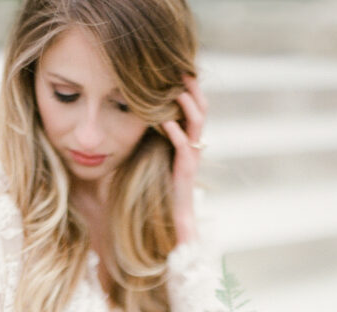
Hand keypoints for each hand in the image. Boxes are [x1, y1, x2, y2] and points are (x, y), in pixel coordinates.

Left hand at [162, 75, 207, 245]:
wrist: (171, 218)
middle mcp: (194, 145)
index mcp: (189, 139)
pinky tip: (163, 120)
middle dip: (193, 89)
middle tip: (182, 69)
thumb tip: (135, 115)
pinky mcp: (186, 170)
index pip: (195, 107)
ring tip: (175, 89)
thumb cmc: (160, 188)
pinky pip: (184, 146)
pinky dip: (174, 131)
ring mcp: (192, 157)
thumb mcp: (154, 155)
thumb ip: (152, 135)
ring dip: (186, 104)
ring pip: (196, 124)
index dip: (190, 88)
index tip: (177, 69)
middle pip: (201, 109)